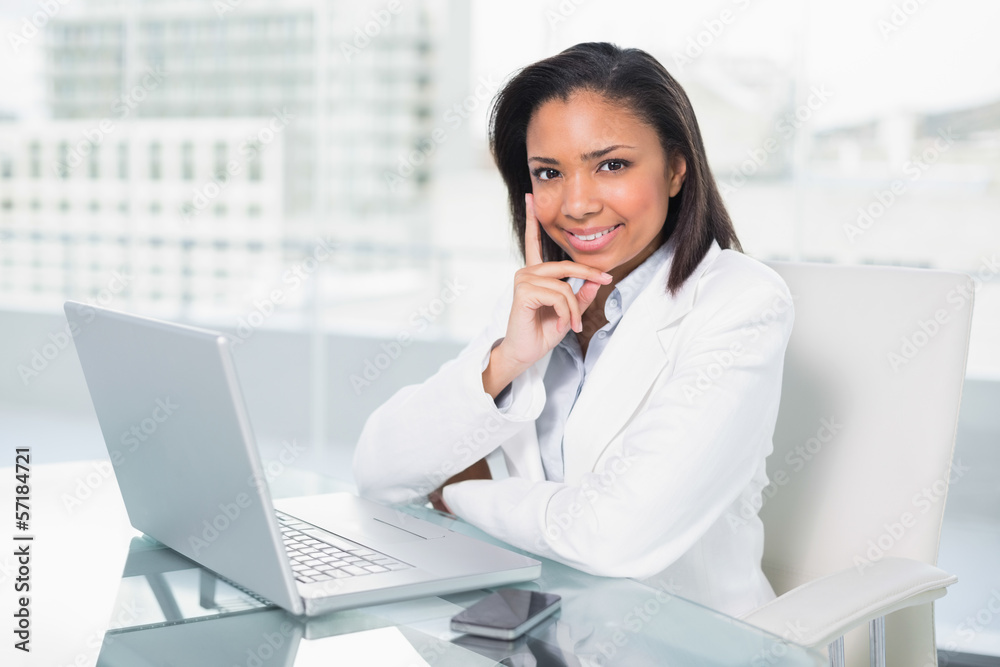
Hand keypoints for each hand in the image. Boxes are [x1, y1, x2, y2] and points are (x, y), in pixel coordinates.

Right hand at [483, 193, 611, 396]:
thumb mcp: (569, 313)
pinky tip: (561, 324)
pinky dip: (566, 313)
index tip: (531, 198)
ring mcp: (523, 280)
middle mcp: (526, 272)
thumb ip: (581, 295)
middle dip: (590, 274)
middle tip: (607, 280)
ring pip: (565, 286)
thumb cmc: (541, 333)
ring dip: (574, 309)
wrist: (525, 353)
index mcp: (535, 274)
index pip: (534, 243)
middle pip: (566, 266)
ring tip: (572, 325)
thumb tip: (597, 280)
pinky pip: (559, 295)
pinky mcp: (523, 292)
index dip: (533, 220)